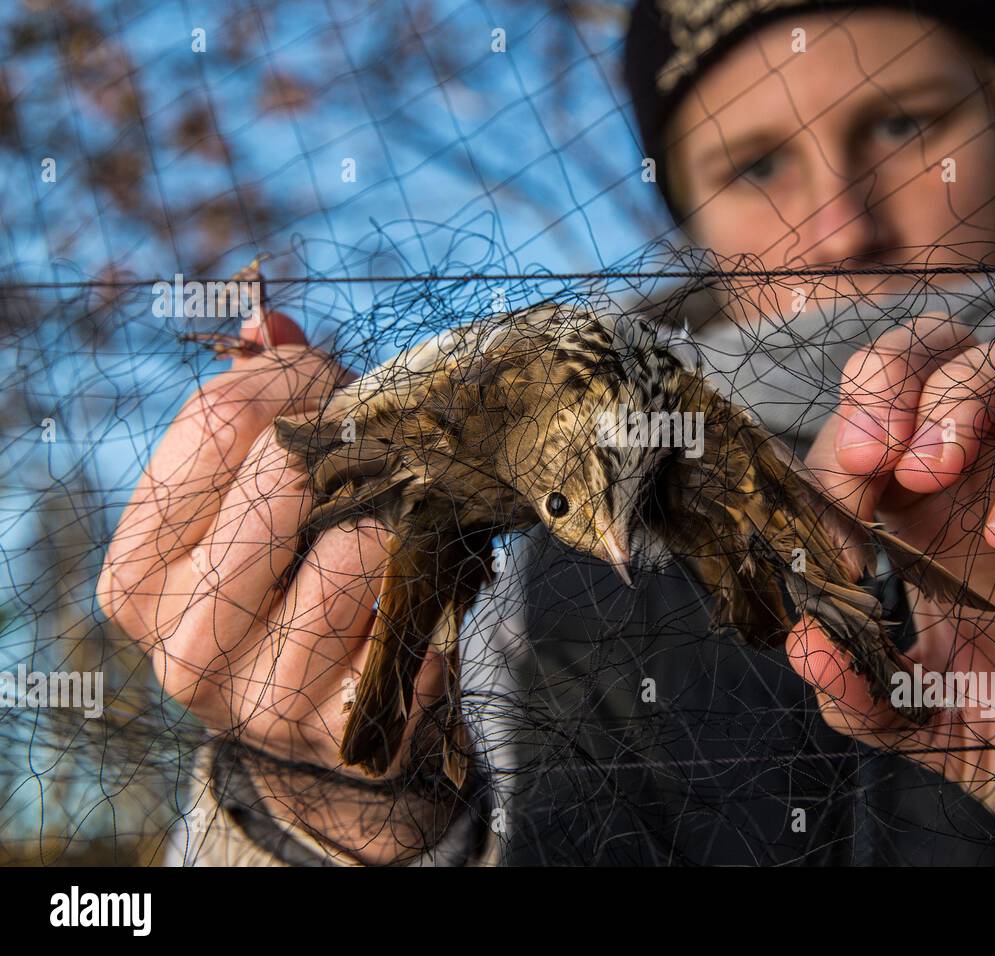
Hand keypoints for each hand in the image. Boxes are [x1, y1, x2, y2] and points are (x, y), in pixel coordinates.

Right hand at [97, 313, 450, 861]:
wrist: (328, 720)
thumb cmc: (289, 586)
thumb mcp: (249, 503)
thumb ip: (251, 409)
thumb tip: (266, 321)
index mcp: (136, 576)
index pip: (214, 419)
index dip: (296, 378)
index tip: (333, 384)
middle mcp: (180, 644)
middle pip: (284, 475)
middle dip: (351, 440)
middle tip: (383, 442)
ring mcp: (260, 697)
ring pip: (356, 546)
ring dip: (398, 518)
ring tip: (401, 524)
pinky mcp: (345, 726)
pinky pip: (412, 612)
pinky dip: (432, 585)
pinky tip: (421, 590)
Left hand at [786, 314, 994, 864]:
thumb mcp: (933, 730)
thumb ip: (861, 694)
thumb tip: (803, 641)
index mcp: (929, 523)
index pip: (867, 430)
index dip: (833, 452)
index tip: (829, 511)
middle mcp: (994, 481)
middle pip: (936, 350)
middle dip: (886, 374)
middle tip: (870, 450)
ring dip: (958, 392)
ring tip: (929, 471)